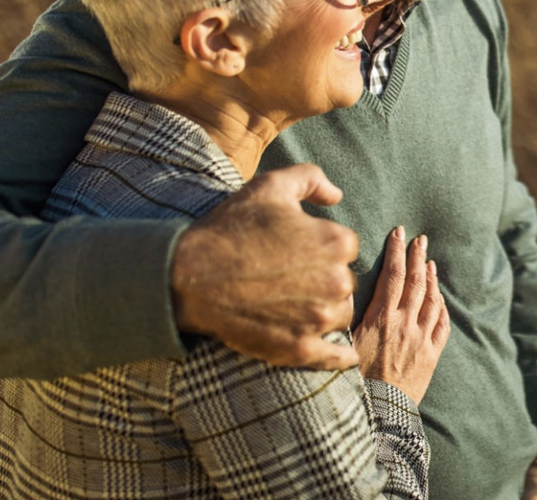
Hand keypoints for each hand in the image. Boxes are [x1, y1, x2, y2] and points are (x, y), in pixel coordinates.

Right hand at [171, 164, 359, 369]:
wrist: (188, 275)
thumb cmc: (230, 228)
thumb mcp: (271, 187)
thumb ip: (311, 179)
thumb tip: (336, 195)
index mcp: (336, 242)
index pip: (346, 246)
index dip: (322, 246)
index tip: (295, 250)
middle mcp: (335, 281)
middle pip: (345, 281)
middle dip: (325, 278)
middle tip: (288, 276)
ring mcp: (317, 319)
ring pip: (339, 314)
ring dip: (325, 310)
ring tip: (292, 303)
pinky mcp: (298, 348)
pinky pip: (334, 356)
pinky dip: (342, 357)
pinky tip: (348, 357)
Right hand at [352, 227, 450, 402]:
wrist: (377, 416)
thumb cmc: (352, 382)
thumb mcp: (342, 345)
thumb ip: (346, 317)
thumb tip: (340, 292)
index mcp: (380, 319)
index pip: (393, 275)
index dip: (397, 251)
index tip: (399, 232)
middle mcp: (404, 324)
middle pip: (416, 281)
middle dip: (418, 257)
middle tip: (420, 239)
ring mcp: (420, 339)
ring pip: (432, 300)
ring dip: (431, 279)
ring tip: (431, 263)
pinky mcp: (431, 356)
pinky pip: (442, 325)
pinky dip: (443, 307)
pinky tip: (441, 299)